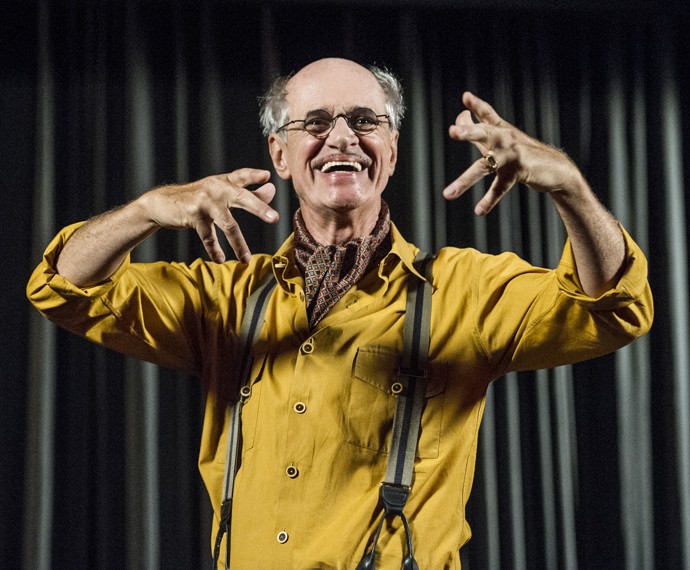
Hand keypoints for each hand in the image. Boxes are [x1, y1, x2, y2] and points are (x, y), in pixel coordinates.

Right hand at [143, 168, 278, 262]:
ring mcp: (205, 202)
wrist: (162, 203)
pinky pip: (208, 236)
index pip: (242, 176)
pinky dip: (214, 249)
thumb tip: (272, 190)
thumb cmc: (199, 199)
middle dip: (259, 208)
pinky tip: (220, 259)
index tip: (267, 175)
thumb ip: (247, 193)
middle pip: (241, 197)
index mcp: (225, 182)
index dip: (254, 175)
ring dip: (238, 244)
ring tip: (246, 259)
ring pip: (227, 224)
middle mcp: (216, 188)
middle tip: (275, 218)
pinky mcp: (193, 215)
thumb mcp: (221, 193)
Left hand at [442, 92, 584, 214]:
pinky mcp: (518, 172)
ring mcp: (511, 155)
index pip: (486, 114)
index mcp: (500, 129)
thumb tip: (460, 116)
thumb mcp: (500, 138)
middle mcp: (504, 139)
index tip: (465, 97)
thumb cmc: (522, 152)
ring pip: (485, 166)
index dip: (476, 105)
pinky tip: (479, 211)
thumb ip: (479, 127)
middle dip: (468, 132)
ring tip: (448, 194)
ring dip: (466, 180)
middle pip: (483, 133)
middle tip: (452, 131)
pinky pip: (499, 188)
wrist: (556, 168)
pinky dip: (489, 200)